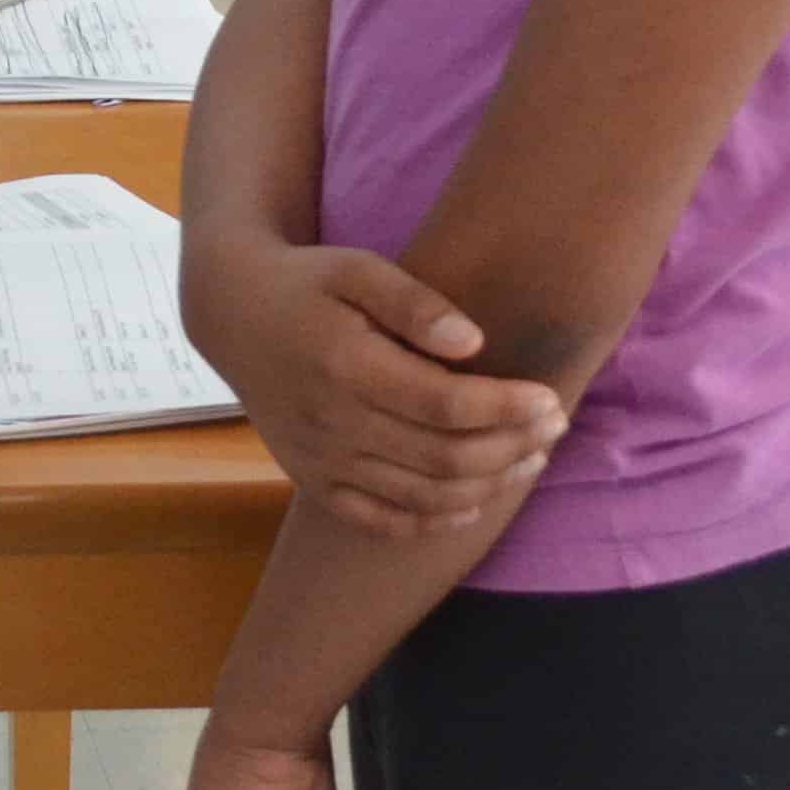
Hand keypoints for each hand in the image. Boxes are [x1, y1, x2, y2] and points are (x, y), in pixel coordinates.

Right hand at [188, 241, 561, 535]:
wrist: (234, 314)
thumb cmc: (308, 283)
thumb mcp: (356, 267)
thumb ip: (414, 301)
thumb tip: (474, 344)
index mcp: (346, 365)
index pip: (445, 405)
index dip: (506, 409)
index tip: (551, 399)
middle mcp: (332, 423)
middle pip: (442, 457)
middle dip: (511, 447)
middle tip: (555, 428)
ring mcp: (321, 460)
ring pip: (421, 496)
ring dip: (488, 484)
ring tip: (531, 459)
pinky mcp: (313, 482)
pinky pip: (380, 520)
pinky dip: (432, 521)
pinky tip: (474, 502)